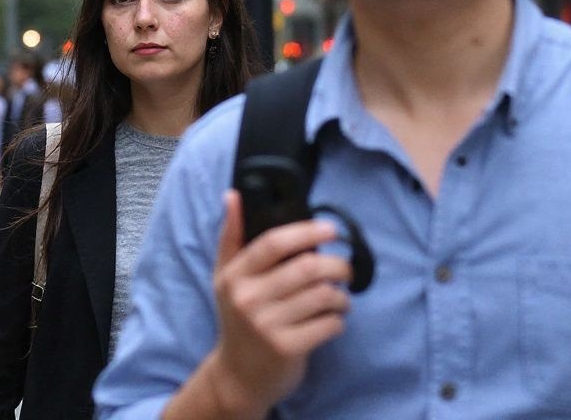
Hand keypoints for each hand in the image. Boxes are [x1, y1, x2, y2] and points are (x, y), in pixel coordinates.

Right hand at [204, 191, 350, 417]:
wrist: (237, 376)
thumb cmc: (237, 319)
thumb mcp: (226, 277)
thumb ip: (231, 236)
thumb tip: (233, 195)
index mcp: (235, 276)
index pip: (274, 243)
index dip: (307, 232)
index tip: (331, 229)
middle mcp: (248, 299)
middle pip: (307, 268)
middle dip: (337, 264)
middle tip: (345, 268)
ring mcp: (267, 326)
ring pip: (323, 295)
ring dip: (341, 295)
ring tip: (339, 297)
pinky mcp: (287, 349)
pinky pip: (328, 324)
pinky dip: (338, 320)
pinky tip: (332, 320)